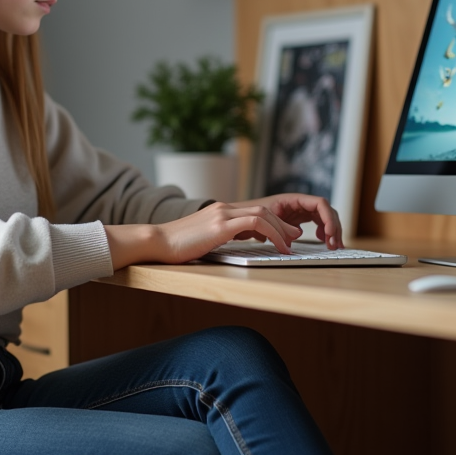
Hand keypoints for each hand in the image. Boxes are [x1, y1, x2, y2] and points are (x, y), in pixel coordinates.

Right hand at [103, 194, 341, 268]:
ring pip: (264, 213)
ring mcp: (223, 214)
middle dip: (285, 224)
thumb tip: (241, 245)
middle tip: (298, 238)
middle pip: (265, 209)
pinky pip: (256, 223)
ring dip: (282, 229)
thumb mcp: (206, 240)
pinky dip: (273, 233)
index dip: (276, 222)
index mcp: (222, 211)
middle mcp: (225, 208)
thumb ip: (223, 238)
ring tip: (292, 244)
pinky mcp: (221, 224)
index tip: (286, 236)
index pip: (256, 210)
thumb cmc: (178, 247)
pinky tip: (279, 246)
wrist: (157, 242)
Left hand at [243, 192, 343, 249]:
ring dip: (332, 231)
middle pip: (326, 211)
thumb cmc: (250, 213)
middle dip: (334, 227)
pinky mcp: (299, 220)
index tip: (329, 234)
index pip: (320, 203)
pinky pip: (317, 224)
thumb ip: (280, 225)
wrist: (241, 216)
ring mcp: (300, 211)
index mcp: (294, 199)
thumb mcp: (265, 218)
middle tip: (335, 245)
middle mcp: (300, 203)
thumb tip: (298, 234)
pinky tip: (323, 241)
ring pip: (324, 218)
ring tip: (333, 246)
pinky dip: (324, 232)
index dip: (328, 217)